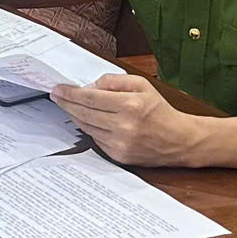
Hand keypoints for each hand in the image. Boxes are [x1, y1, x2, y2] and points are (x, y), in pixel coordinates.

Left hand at [49, 72, 201, 166]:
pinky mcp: (119, 156)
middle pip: (84, 113)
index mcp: (130, 105)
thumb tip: (90, 86)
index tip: (58, 89)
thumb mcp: (141, 85)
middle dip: (66, 103)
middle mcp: (124, 126)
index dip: (70, 93)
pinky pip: (96, 139)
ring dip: (75, 116)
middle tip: (56, 95)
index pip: (90, 98)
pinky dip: (90, 128)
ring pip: (87, 127)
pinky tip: (88, 120)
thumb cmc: (160, 110)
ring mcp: (121, 144)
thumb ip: (114, 81)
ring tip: (69, 106)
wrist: (180, 140)